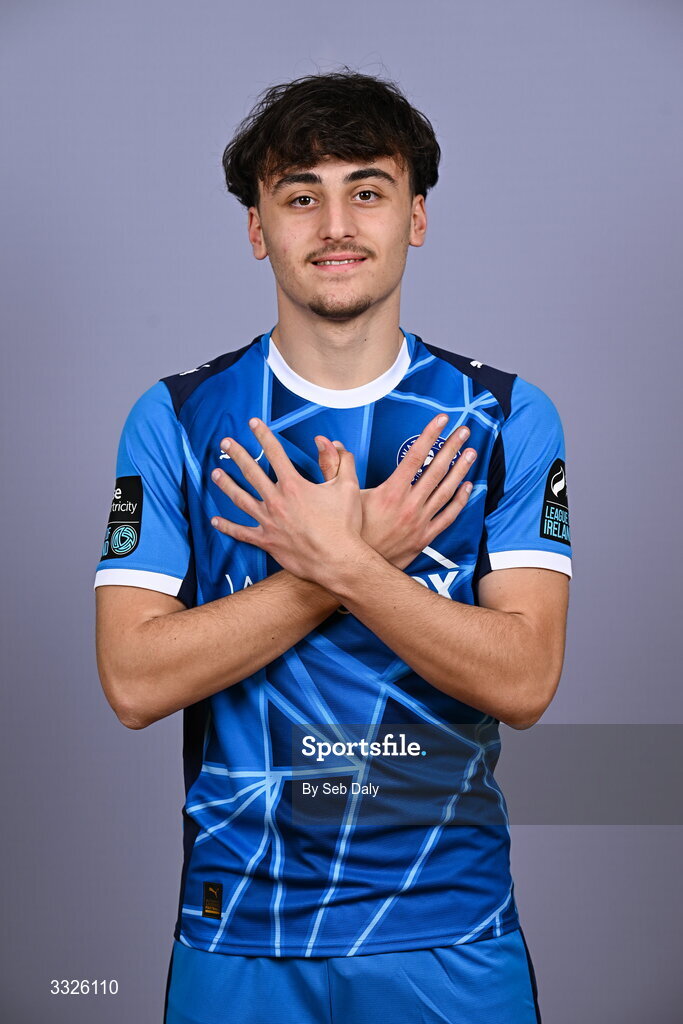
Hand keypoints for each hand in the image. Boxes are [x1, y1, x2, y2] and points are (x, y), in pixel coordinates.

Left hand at [210, 417, 362, 584]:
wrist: (338, 560)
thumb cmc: (344, 525)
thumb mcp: (348, 487)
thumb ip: (342, 461)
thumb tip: (334, 443)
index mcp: (294, 485)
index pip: (275, 453)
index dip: (263, 435)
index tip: (253, 423)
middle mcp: (276, 501)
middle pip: (251, 471)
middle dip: (237, 454)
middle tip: (225, 443)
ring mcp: (269, 522)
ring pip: (241, 499)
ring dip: (226, 484)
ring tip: (215, 473)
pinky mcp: (267, 541)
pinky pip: (242, 533)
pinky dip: (228, 527)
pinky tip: (215, 521)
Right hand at [316, 414, 475, 569]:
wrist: (354, 568)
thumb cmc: (347, 532)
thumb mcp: (339, 496)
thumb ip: (333, 465)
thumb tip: (325, 441)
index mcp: (390, 491)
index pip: (415, 456)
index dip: (430, 435)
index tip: (442, 420)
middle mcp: (409, 505)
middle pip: (437, 470)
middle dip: (452, 448)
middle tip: (465, 431)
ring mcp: (420, 522)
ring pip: (446, 491)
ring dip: (461, 470)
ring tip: (472, 453)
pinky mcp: (424, 538)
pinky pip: (448, 516)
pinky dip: (460, 501)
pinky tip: (468, 487)